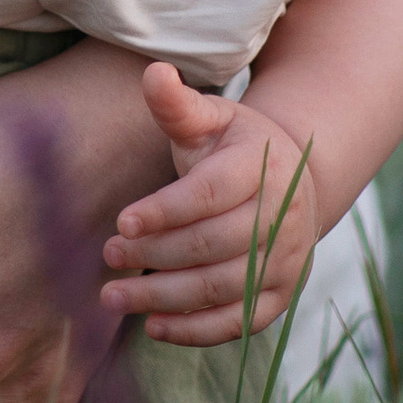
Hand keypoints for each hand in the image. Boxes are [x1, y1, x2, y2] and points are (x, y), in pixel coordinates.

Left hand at [102, 64, 322, 342]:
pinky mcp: (280, 295)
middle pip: (212, 245)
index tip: (121, 222)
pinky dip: (196, 330)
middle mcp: (282, 218)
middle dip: (155, 254)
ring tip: (112, 296)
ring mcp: (286, 261)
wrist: (294, 182)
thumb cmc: (234, 146)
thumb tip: (153, 72)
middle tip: (108, 255)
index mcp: (262, 168)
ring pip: (221, 288)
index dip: (166, 211)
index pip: (211, 194)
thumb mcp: (209, 118)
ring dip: (164, 297)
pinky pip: (239, 322)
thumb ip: (176, 104)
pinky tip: (153, 326)